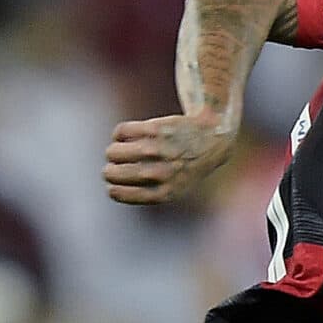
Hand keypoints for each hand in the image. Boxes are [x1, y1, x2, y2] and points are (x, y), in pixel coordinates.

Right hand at [103, 113, 236, 206]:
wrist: (212, 139)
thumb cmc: (186, 167)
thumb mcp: (173, 189)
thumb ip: (144, 193)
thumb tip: (112, 187)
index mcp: (163, 193)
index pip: (117, 193)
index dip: (112, 186)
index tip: (116, 181)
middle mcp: (159, 173)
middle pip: (110, 172)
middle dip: (110, 168)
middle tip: (118, 164)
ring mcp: (157, 150)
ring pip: (112, 151)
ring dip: (114, 150)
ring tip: (123, 149)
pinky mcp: (155, 129)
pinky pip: (120, 132)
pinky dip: (119, 134)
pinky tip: (129, 135)